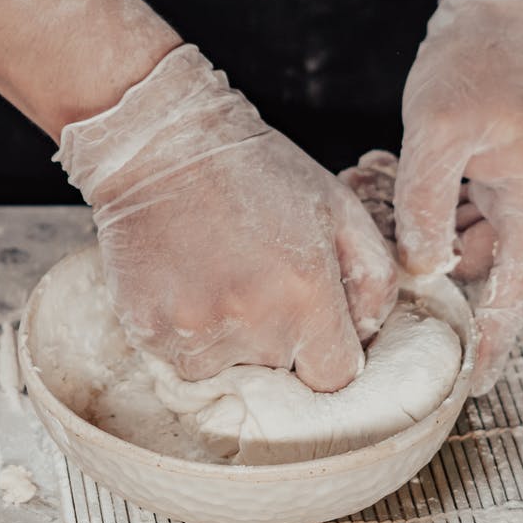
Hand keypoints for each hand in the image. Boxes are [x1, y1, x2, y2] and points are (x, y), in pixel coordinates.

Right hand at [56, 45, 398, 391]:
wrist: (161, 146)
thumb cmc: (256, 170)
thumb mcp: (338, 206)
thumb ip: (374, 276)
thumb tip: (369, 331)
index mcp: (306, 294)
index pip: (335, 376)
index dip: (329, 353)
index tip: (314, 325)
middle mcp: (253, 323)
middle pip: (282, 372)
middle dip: (279, 339)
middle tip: (259, 281)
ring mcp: (195, 332)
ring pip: (229, 371)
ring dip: (231, 341)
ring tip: (219, 280)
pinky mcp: (148, 332)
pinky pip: (181, 360)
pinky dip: (188, 334)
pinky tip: (187, 285)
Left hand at [393, 0, 522, 395]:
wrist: (510, 12)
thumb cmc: (480, 61)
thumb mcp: (438, 131)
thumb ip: (425, 205)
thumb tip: (421, 267)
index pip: (516, 292)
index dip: (492, 341)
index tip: (472, 383)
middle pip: (479, 261)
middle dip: (423, 254)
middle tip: (371, 220)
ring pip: (467, 235)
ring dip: (421, 222)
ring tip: (376, 181)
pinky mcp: (514, 176)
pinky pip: (469, 209)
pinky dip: (433, 201)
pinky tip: (394, 175)